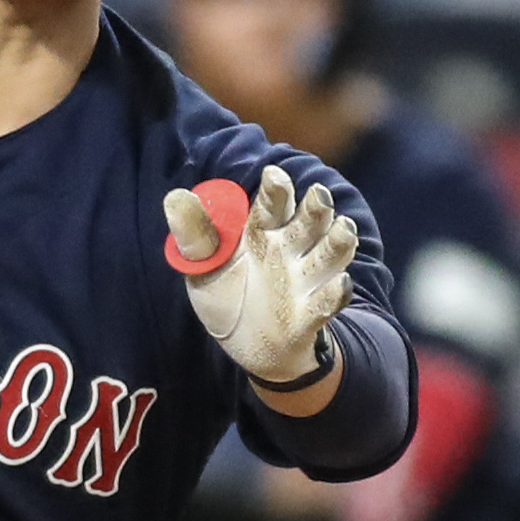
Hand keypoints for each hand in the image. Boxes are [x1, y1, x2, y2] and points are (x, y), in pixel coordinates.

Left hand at [167, 165, 358, 389]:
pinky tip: (340, 284)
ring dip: (339, 241)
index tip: (273, 174)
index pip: (273, 205)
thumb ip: (195, 236)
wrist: (247, 346)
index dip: (276, 190)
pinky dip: (335, 293)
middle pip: (310, 222)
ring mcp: (305, 281)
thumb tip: (175, 198)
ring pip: (330, 254)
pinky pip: (327, 301)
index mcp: (263, 232)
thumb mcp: (205, 267)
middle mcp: (290, 251)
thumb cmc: (228, 295)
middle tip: (319, 196)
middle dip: (317, 208)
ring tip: (344, 229)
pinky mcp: (311, 315)